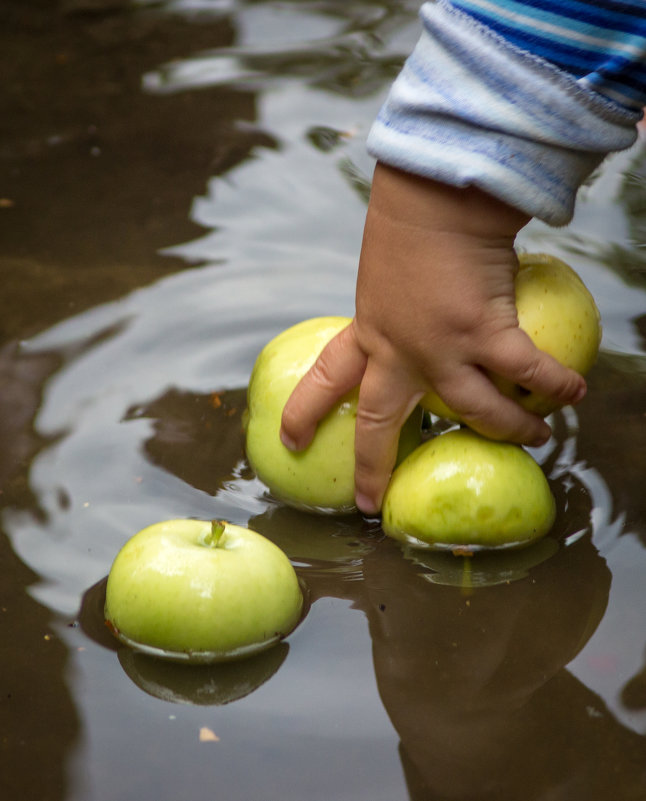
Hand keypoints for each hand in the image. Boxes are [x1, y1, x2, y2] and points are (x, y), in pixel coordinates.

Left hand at [280, 164, 585, 514]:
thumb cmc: (411, 225)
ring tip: (534, 437)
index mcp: (370, 332)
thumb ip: (398, 306)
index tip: (291, 438)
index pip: (328, 378)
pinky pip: (526, 371)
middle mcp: (399, 351)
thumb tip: (424, 311)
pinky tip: (573, 393)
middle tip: (367, 503)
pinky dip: (553, 384)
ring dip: (508, 428)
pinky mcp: (483, 332)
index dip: (307, 412)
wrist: (434, 196)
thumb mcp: (385, 274)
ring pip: (473, 409)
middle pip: (382, 422)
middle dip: (372, 467)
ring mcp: (440, 347)